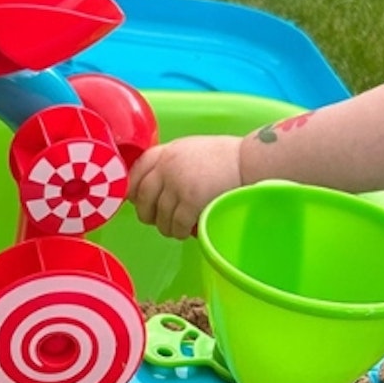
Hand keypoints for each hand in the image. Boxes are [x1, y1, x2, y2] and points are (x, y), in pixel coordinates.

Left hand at [128, 135, 243, 239]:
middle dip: (146, 213)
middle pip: (142, 196)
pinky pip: (176, 223)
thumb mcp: (191, 150)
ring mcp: (177, 183)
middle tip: (155, 220)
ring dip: (165, 227)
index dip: (133, 189)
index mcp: (167, 151)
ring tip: (175, 229)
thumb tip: (156, 185)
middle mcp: (167, 166)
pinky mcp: (191, 200)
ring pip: (159, 215)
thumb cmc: (226, 157)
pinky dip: (179, 232)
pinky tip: (185, 232)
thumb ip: (171, 163)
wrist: (250, 160)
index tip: (135, 200)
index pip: (136, 170)